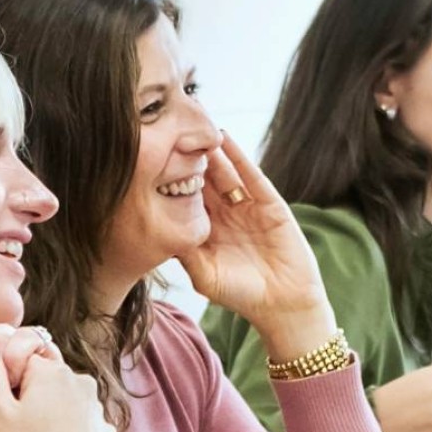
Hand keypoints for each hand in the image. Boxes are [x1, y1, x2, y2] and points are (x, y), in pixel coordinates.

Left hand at [178, 133, 334, 340]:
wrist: (283, 303)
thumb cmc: (241, 294)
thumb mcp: (204, 275)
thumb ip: (184, 253)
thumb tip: (158, 230)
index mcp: (205, 229)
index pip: (183, 199)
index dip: (167, 181)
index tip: (148, 161)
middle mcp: (223, 213)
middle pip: (201, 179)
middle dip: (186, 158)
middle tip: (166, 133)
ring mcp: (246, 205)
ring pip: (223, 172)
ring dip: (208, 151)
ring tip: (190, 128)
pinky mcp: (268, 202)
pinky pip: (251, 174)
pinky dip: (238, 155)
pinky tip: (223, 138)